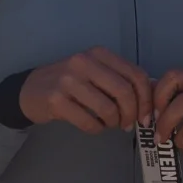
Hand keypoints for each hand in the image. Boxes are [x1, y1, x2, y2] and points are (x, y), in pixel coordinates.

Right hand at [20, 47, 152, 133]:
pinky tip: (94, 125)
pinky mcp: (56, 100)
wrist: (30, 90)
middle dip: (131, 114)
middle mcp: (84, 62)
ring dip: (113, 123)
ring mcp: (68, 81)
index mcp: (99, 54)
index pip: (135, 75)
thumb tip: (152, 96)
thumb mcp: (95, 72)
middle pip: (124, 92)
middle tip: (128, 124)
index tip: (145, 116)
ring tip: (109, 124)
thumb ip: (120, 79)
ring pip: (107, 110)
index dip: (146, 99)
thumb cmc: (69, 82)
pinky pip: (88, 122)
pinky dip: (96, 128)